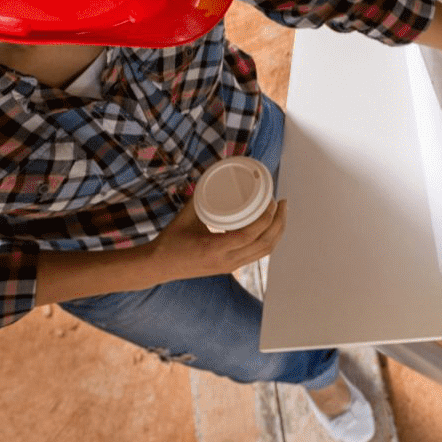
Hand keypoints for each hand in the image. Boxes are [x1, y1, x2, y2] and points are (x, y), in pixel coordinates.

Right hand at [145, 194, 287, 283]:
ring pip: (264, 252)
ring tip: (280, 213)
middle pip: (264, 244)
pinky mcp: (230, 268)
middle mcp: (227, 261)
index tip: (272, 201)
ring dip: (277, 232)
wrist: (159, 266)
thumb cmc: (170, 240)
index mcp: (215, 249)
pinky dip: (268, 240)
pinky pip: (257, 255)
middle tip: (282, 203)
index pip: (250, 235)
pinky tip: (270, 227)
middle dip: (279, 223)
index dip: (266, 218)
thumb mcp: (185, 215)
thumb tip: (215, 174)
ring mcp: (230, 267)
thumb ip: (201, 196)